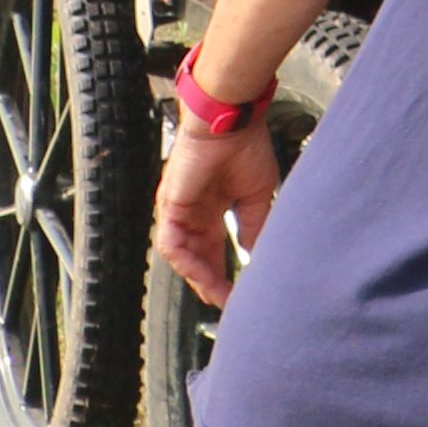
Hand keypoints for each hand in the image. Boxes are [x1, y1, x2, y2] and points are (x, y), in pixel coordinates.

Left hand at [154, 117, 280, 303]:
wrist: (232, 123)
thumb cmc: (246, 148)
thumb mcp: (258, 195)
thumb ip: (253, 225)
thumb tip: (255, 254)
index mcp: (211, 209)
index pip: (213, 250)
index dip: (225, 273)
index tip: (240, 292)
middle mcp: (192, 214)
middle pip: (197, 259)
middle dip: (212, 283)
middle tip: (229, 303)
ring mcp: (178, 212)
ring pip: (182, 256)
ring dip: (200, 278)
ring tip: (220, 294)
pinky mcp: (169, 208)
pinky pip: (172, 244)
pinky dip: (187, 262)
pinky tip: (206, 275)